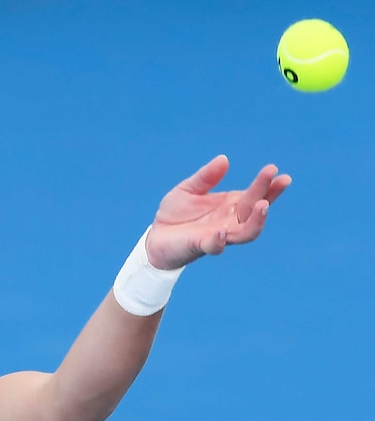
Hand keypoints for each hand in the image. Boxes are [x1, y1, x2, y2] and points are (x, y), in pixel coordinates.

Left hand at [146, 155, 291, 269]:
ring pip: (246, 233)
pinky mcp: (201, 246)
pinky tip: (221, 231)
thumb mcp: (189, 188)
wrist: (156, 237)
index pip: (256, 195)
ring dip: (256, 221)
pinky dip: (219, 240)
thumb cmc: (176, 214)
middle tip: (277, 179)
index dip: (269, 186)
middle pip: (255, 210)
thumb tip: (224, 159)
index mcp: (230, 205)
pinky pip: (215, 246)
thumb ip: (206, 176)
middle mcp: (230, 221)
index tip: (279, 173)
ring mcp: (218, 235)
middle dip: (267, 195)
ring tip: (262, 205)